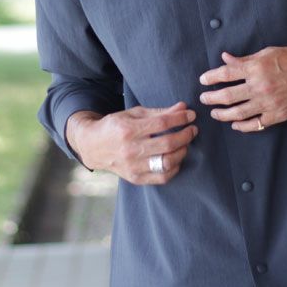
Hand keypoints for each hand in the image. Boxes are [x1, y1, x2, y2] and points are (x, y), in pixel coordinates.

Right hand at [65, 101, 196, 184]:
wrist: (93, 146)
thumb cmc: (115, 126)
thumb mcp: (134, 114)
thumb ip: (159, 112)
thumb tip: (183, 108)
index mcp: (128, 129)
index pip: (162, 123)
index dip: (180, 118)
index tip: (191, 115)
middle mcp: (130, 150)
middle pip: (167, 143)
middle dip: (186, 135)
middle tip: (193, 129)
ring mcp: (133, 167)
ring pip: (167, 162)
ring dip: (182, 151)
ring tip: (185, 143)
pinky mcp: (136, 178)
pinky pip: (163, 177)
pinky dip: (174, 167)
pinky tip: (175, 158)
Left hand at [199, 43, 286, 131]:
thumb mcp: (268, 53)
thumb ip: (245, 59)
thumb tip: (225, 59)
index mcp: (256, 68)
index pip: (225, 74)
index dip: (210, 77)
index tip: (203, 80)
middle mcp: (260, 87)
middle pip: (227, 96)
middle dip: (211, 98)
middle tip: (204, 98)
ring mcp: (268, 103)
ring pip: (237, 113)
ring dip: (222, 114)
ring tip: (214, 113)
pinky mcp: (278, 115)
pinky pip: (255, 124)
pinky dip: (242, 126)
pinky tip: (235, 124)